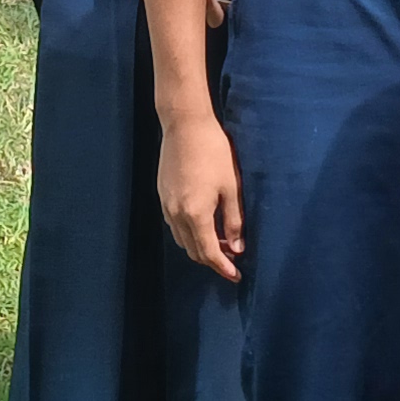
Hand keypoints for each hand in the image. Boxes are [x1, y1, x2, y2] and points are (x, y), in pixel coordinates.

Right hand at [158, 112, 245, 280]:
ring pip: (182, 240)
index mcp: (195, 214)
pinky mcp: (162, 195)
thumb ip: (234, 220)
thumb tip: (237, 247)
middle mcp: (176, 214)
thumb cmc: (213, 152)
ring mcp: (166, 205)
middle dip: (213, 259)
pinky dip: (189, 233)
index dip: (223, 268)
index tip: (236, 276)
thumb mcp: (231, 187)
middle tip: (232, 258)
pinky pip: (174, 225)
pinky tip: (205, 224)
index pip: (209, 253)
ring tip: (222, 242)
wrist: (184, 124)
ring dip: (200, 246)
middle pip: (193, 251)